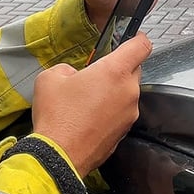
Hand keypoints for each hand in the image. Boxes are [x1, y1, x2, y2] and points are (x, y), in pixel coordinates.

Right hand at [30, 32, 152, 176]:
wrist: (59, 156)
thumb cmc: (57, 115)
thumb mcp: (51, 77)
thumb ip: (68, 68)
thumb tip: (74, 75)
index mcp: (115, 71)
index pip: (141, 46)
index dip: (139, 38)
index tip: (133, 37)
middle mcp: (129, 91)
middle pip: (134, 70)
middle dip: (119, 68)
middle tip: (96, 74)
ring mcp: (129, 113)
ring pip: (127, 93)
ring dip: (113, 91)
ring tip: (88, 99)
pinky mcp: (125, 131)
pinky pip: (121, 112)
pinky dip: (110, 110)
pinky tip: (89, 117)